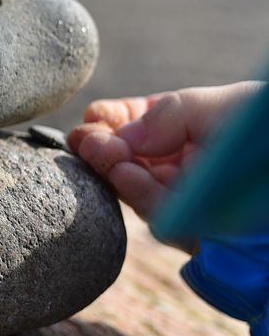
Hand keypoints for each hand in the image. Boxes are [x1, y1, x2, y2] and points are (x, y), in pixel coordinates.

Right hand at [68, 82, 262, 227]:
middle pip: (125, 158)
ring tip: (100, 150)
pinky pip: (157, 213)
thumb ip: (164, 116)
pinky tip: (122, 172)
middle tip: (84, 139)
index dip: (110, 121)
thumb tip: (115, 136)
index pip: (133, 126)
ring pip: (132, 188)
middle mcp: (179, 165)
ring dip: (111, 169)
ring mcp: (184, 198)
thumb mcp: (213, 106)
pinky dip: (135, 192)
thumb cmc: (262, 130)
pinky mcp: (194, 229)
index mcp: (185, 129)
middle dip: (100, 147)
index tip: (94, 117)